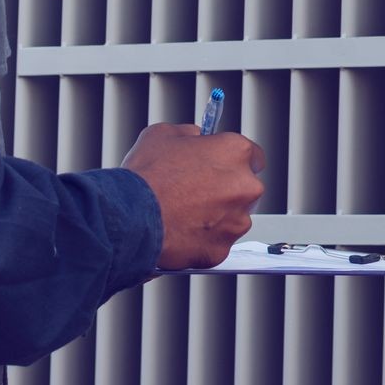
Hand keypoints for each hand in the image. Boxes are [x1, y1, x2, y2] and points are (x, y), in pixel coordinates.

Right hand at [121, 122, 265, 269]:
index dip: (233, 160)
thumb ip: (190, 134)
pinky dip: (203, 238)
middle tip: (197, 190)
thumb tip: (195, 138)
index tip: (222, 164)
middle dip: (225, 189)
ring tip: (184, 212)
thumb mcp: (164, 134)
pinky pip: (217, 242)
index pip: (253, 155)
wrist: (131, 217)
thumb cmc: (148, 176)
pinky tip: (181, 229)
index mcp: (235, 152)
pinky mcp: (222, 250)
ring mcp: (236, 221)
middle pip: (245, 188)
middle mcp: (245, 187)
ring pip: (233, 217)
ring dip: (216, 215)